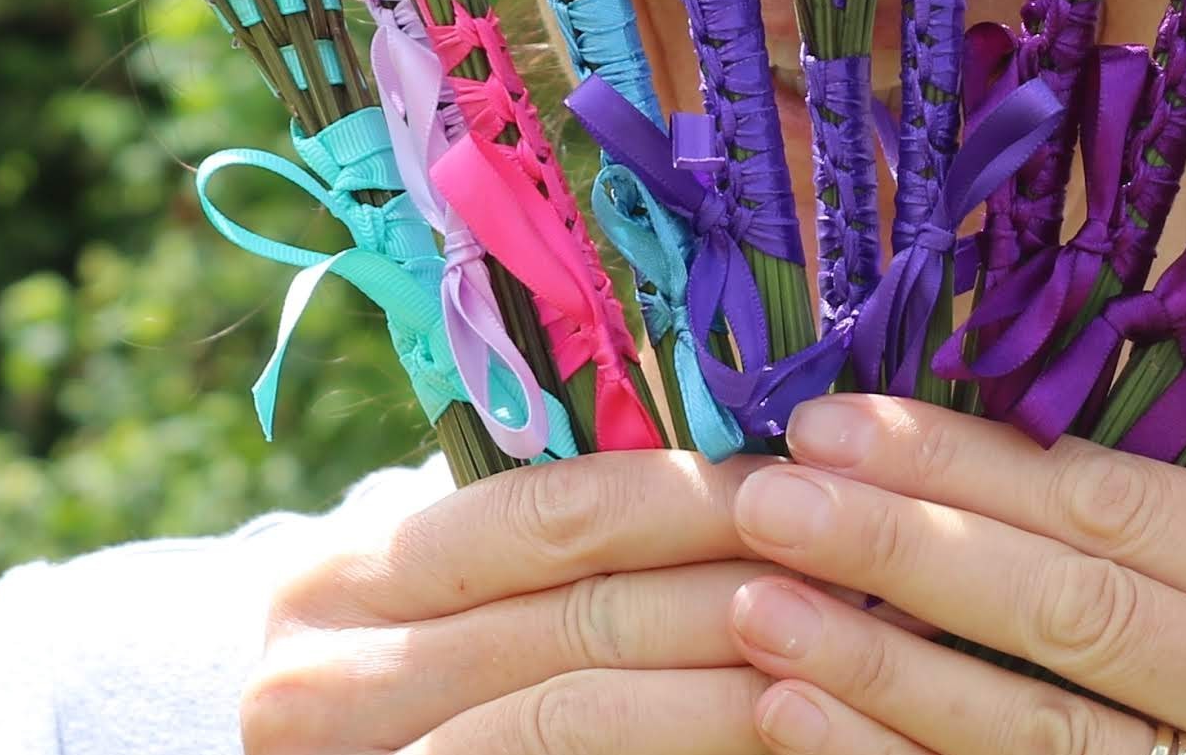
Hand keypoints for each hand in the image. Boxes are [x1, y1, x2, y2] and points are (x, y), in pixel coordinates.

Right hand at [244, 447, 798, 753]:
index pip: (549, 513)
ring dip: (734, 684)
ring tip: (841, 654)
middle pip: (582, 616)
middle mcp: (327, 682)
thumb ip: (530, 543)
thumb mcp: (426, 593)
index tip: (803, 482)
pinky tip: (772, 734)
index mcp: (336, 582)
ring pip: (586, 715)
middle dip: (739, 586)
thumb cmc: (396, 674)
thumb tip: (725, 460)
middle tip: (859, 570)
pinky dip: (690, 751)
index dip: (693, 496)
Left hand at [719, 397, 1185, 754]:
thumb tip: (955, 459)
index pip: (1132, 510)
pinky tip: (797, 720)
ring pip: (1041, 728)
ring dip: (881, 661)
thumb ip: (1166, 557)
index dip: (975, 462)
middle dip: (909, 543)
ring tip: (758, 606)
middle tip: (770, 496)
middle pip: (1082, 606)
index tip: (838, 422)